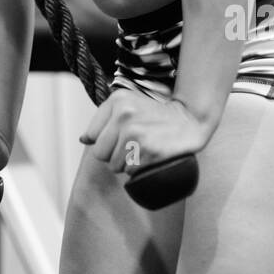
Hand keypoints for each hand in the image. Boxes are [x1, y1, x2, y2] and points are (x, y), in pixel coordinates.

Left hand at [80, 88, 208, 174]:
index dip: (104, 142)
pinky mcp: (149, 150)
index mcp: (117, 100)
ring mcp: (136, 133)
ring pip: (114, 165)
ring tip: (142, 150)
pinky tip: (149, 157)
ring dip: (126, 164)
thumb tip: (84, 140)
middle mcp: (124, 115)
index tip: (118, 137)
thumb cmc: (155, 114)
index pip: (92, 135)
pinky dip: (138, 170)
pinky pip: (130, 172)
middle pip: (101, 153)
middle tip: (131, 146)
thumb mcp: (128, 104)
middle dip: (113, 155)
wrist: (189, 120)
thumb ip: (103, 118)